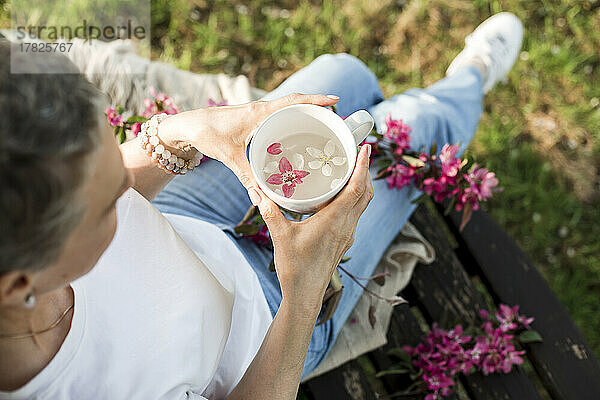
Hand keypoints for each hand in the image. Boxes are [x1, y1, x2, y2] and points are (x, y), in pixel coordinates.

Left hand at [157, 93, 339, 188]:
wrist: (187, 126)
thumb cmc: (207, 133)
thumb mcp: (230, 157)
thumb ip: (247, 177)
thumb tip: (262, 198)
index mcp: (260, 112)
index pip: (294, 100)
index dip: (316, 100)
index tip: (335, 101)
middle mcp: (261, 109)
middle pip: (295, 103)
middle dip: (316, 107)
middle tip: (334, 120)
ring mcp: (257, 114)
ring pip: (286, 109)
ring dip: (303, 114)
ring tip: (320, 127)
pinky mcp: (251, 120)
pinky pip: (276, 117)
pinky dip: (288, 121)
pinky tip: (293, 136)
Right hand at [248, 144, 373, 313]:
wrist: (305, 294)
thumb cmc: (295, 268)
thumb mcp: (279, 235)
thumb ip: (269, 210)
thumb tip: (256, 190)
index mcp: (335, 221)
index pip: (357, 188)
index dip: (363, 166)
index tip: (365, 147)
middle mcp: (346, 225)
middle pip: (366, 193)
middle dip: (365, 170)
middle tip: (357, 151)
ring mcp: (348, 233)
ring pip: (363, 203)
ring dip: (362, 184)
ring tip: (351, 168)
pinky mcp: (344, 239)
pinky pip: (355, 212)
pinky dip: (354, 197)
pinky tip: (340, 194)